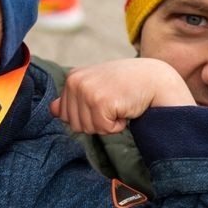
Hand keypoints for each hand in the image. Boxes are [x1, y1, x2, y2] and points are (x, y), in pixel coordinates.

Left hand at [50, 58, 194, 133]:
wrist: (155, 79)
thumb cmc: (127, 85)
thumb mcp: (97, 87)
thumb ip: (73, 98)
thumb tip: (52, 110)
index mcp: (72, 77)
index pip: (66, 116)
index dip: (88, 116)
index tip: (105, 100)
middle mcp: (75, 81)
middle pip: (76, 125)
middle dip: (98, 121)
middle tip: (114, 102)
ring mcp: (87, 90)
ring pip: (89, 129)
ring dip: (108, 123)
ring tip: (120, 103)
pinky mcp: (100, 101)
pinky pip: (104, 129)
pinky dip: (118, 125)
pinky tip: (126, 107)